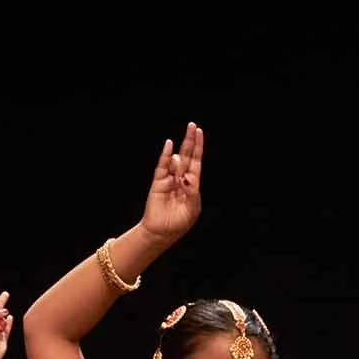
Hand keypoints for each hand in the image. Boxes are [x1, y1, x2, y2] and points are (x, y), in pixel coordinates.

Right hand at [139, 122, 204, 243]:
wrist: (161, 233)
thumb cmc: (179, 223)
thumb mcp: (192, 208)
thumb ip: (192, 192)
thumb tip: (187, 177)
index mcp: (192, 185)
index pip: (196, 162)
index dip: (198, 147)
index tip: (199, 132)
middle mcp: (181, 179)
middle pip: (186, 156)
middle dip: (190, 141)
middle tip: (192, 125)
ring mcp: (169, 179)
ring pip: (175, 162)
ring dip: (178, 162)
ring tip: (177, 173)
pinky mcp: (158, 182)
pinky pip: (162, 166)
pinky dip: (165, 155)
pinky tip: (169, 144)